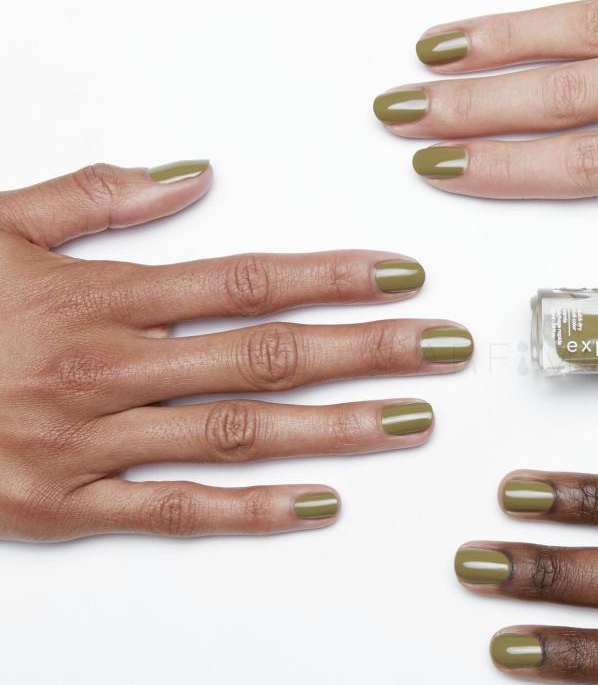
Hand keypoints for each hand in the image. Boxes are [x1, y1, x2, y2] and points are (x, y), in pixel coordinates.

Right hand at [0, 161, 472, 540]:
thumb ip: (91, 197)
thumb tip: (189, 174)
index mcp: (98, 296)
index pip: (244, 281)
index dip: (331, 276)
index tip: (402, 275)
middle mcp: (110, 368)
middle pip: (267, 355)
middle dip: (367, 349)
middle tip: (445, 348)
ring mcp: (92, 442)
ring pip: (239, 433)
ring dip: (335, 428)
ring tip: (413, 419)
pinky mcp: (65, 506)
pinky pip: (175, 510)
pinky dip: (250, 510)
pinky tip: (319, 505)